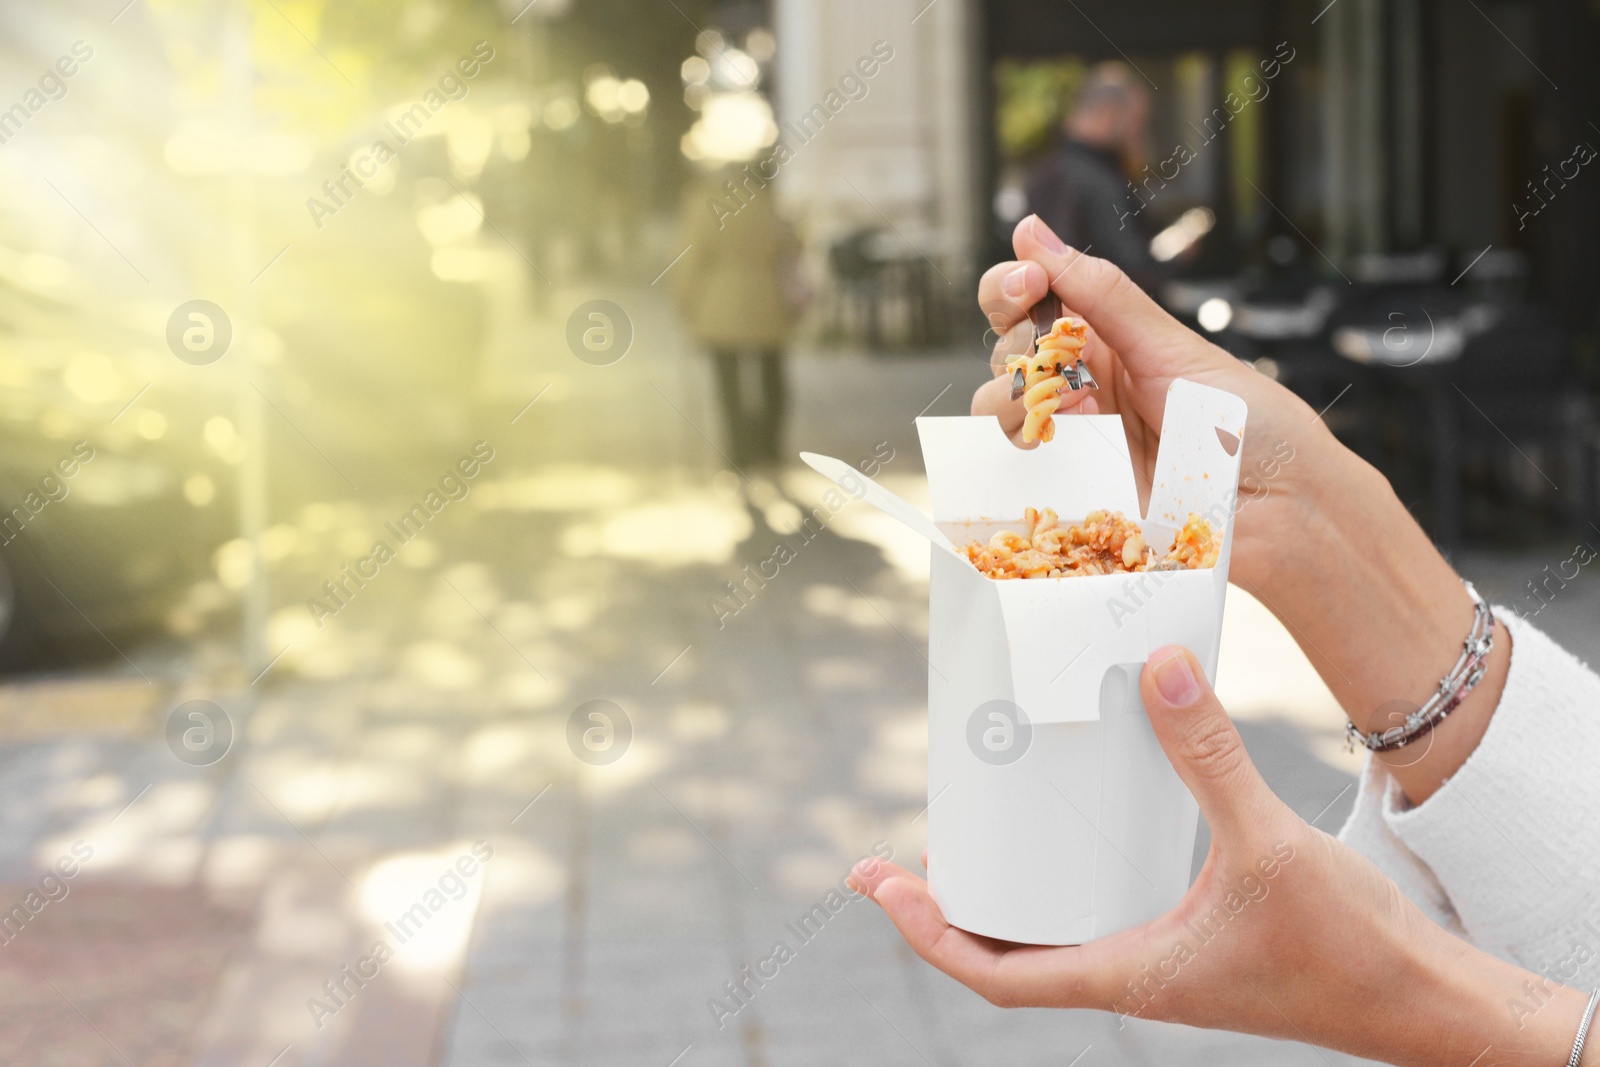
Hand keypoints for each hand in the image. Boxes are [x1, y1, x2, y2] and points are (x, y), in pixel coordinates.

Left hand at [849, 645, 1588, 1065]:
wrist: (1426, 1002)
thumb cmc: (1351, 951)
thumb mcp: (1266, 843)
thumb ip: (1210, 756)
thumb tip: (1158, 668)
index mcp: (1128, 973)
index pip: (994, 973)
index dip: (926, 931)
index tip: (875, 884)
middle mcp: (1134, 973)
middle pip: (1009, 955)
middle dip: (952, 910)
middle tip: (911, 852)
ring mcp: (1163, 961)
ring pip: (1056, 936)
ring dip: (1008, 897)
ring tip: (978, 835)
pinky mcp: (1196, 939)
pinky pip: (1107, 913)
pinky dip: (1072, 880)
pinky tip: (1083, 828)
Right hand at [972, 215, 1334, 592]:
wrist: (1284, 510)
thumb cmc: (1251, 426)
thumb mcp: (1173, 348)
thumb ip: (1100, 294)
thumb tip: (1034, 230)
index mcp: (1108, 339)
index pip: (1029, 299)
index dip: (1011, 286)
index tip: (1027, 282)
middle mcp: (1083, 385)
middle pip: (1005, 353)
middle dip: (1020, 346)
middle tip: (1059, 356)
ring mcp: (1076, 440)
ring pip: (997, 410)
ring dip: (1021, 401)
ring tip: (1079, 411)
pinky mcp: (1073, 493)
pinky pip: (1017, 469)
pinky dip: (1030, 452)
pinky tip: (1076, 449)